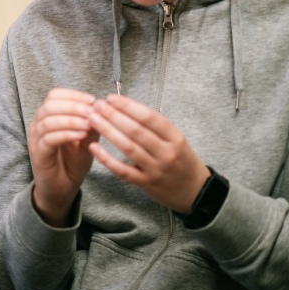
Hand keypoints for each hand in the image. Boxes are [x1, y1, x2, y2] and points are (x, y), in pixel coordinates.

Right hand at [27, 88, 98, 226]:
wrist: (62, 188)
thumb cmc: (72, 162)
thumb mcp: (87, 140)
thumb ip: (92, 125)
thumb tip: (101, 107)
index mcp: (48, 116)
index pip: (54, 95)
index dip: (73, 95)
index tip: (92, 100)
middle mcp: (38, 124)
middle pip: (50, 104)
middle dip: (73, 105)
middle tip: (92, 111)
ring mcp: (36, 138)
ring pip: (48, 120)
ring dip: (71, 119)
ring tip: (89, 124)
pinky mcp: (38, 153)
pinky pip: (49, 138)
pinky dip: (66, 133)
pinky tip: (81, 135)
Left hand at [87, 94, 208, 212]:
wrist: (195, 191)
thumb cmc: (182, 160)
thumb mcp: (177, 139)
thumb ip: (155, 126)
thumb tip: (125, 107)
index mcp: (176, 137)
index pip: (149, 117)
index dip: (128, 106)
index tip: (112, 98)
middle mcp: (167, 153)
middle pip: (136, 131)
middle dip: (114, 115)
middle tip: (98, 105)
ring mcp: (156, 169)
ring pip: (128, 148)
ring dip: (108, 132)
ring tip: (93, 119)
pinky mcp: (145, 183)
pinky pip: (122, 170)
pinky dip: (106, 158)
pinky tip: (93, 147)